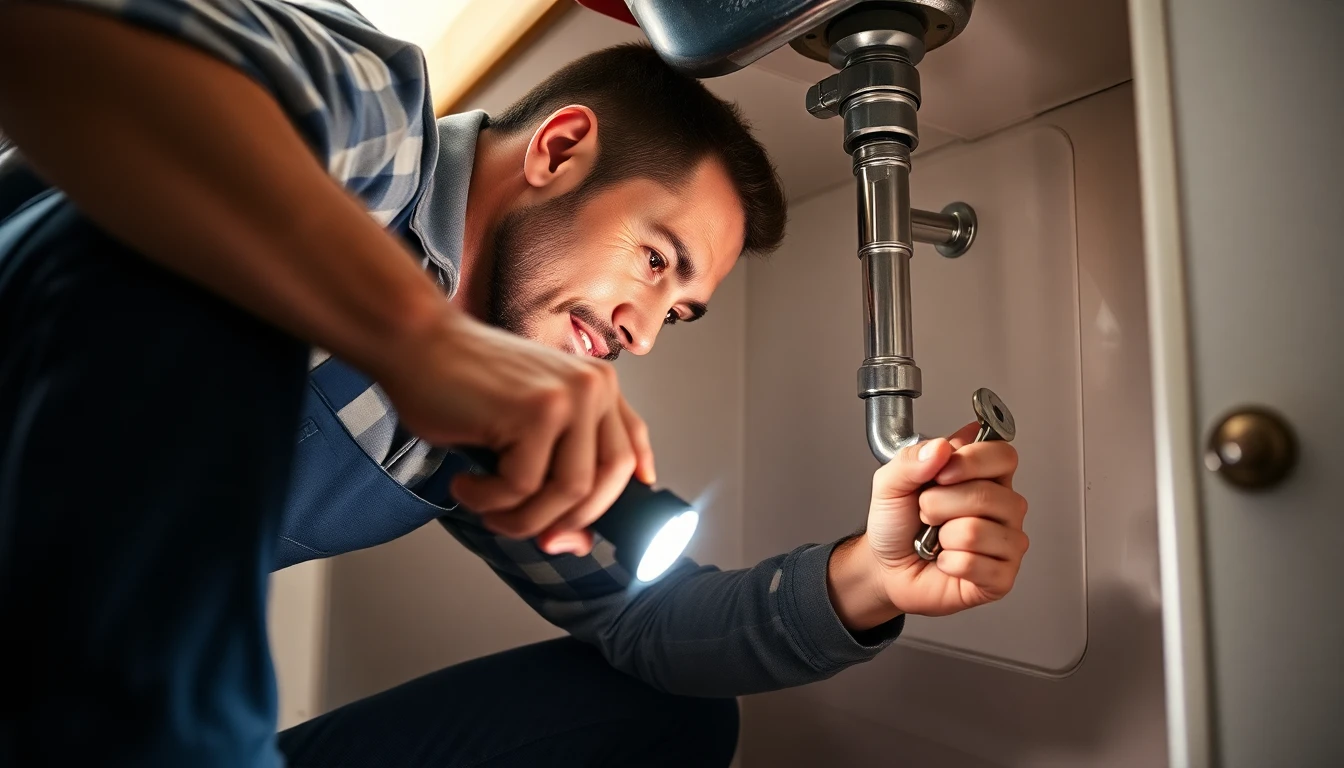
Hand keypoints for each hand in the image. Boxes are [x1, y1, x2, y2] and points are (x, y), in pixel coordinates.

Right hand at [374, 307, 654, 555]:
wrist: (415, 342)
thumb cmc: (462, 387)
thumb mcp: (523, 430)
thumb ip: (555, 477)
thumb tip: (575, 546)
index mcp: (598, 384)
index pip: (629, 452)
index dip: (615, 498)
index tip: (585, 529)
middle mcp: (595, 386)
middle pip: (607, 483)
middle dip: (566, 521)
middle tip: (522, 528)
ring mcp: (570, 395)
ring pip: (568, 492)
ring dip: (522, 518)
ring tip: (486, 507)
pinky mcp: (536, 410)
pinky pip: (522, 487)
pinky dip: (487, 500)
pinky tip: (463, 484)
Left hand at [830, 422, 1028, 627]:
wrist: (887, 567)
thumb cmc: (897, 524)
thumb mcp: (890, 483)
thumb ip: (910, 459)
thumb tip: (941, 447)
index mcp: (986, 475)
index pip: (1003, 454)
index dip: (971, 461)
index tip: (941, 474)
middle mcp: (1004, 506)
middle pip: (986, 494)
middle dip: (939, 505)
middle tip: (927, 514)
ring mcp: (1008, 542)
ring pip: (975, 531)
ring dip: (942, 537)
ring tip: (937, 539)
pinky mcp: (1002, 576)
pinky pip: (973, 563)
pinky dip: (947, 563)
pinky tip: (945, 562)